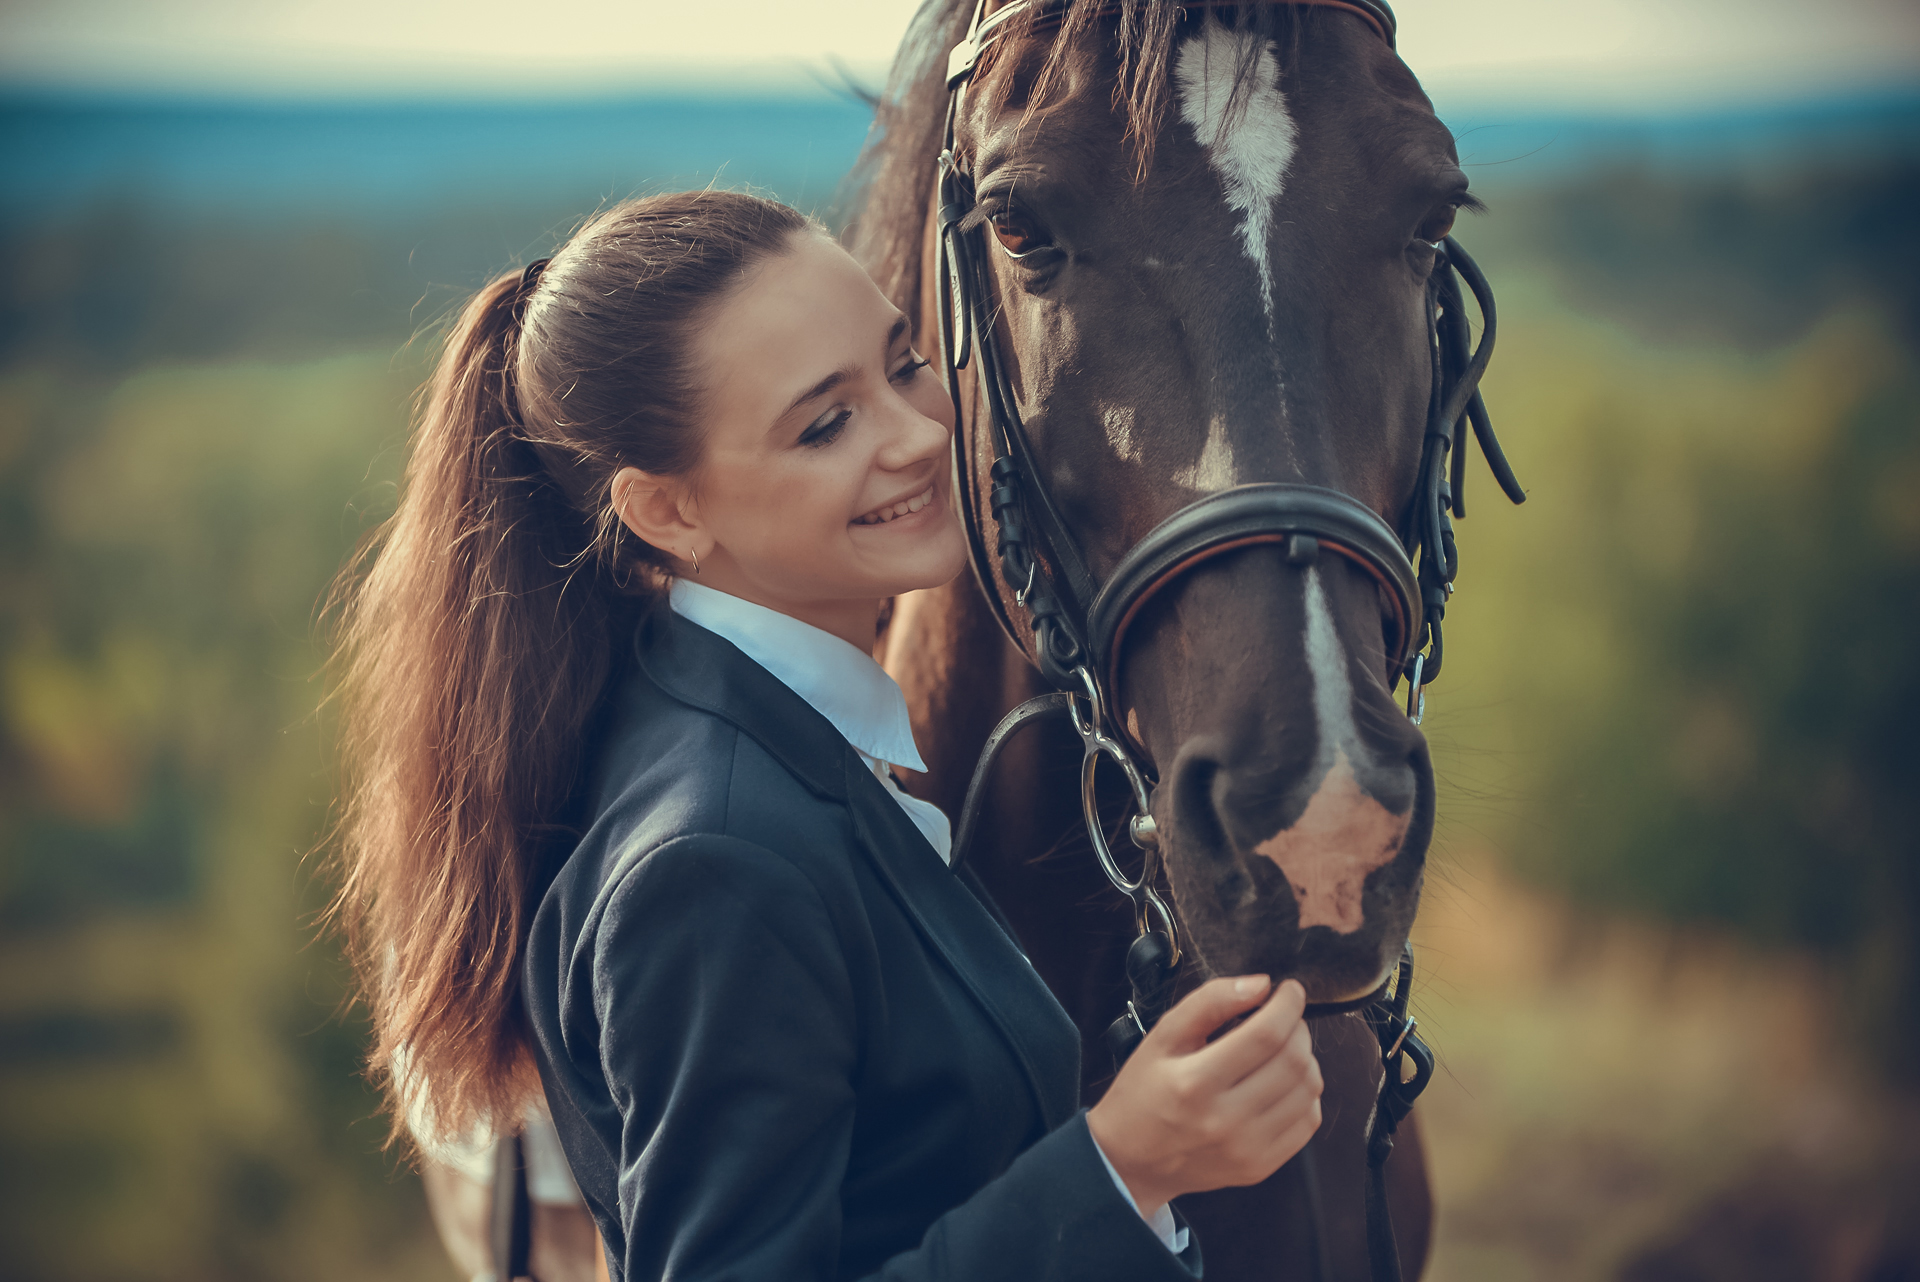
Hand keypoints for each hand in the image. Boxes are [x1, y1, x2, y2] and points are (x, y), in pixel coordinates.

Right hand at [1085, 975, 1322, 1217]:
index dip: (1287, 1004)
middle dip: (1298, 1027)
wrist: (1132, 1159)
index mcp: (1194, 1083)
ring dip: (1306, 1058)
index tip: (1289, 990)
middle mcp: (1224, 1120)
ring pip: (1308, 1090)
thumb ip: (1210, 1001)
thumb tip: (1260, 984)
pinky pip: (1308, 1122)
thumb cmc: (1144, 1091)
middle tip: (1285, 1017)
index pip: (1265, 1035)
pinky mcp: (1260, 1167)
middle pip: (1293, 1061)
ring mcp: (1246, 1149)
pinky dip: (1306, 1094)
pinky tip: (1282, 1083)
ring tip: (1283, 1049)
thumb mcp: (1162, 1036)